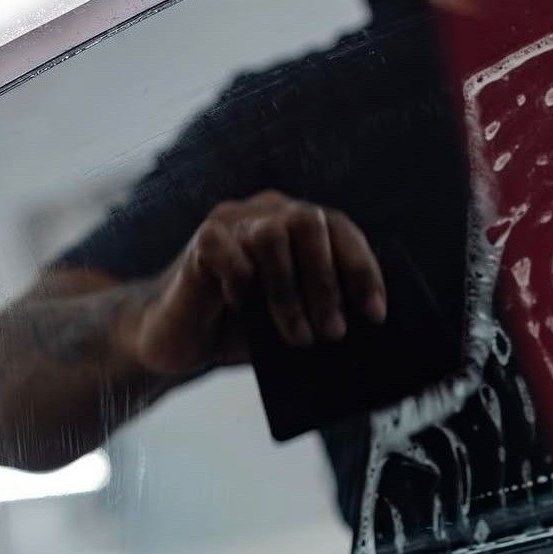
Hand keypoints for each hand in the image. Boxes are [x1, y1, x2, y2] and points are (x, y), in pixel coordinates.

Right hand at [122, 193, 386, 377]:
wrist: (177, 340)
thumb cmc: (239, 328)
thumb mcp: (290, 320)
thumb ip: (321, 312)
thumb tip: (364, 329)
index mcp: (296, 226)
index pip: (340, 229)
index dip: (363, 269)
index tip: (375, 314)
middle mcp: (267, 213)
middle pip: (309, 222)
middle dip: (327, 281)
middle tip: (334, 331)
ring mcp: (232, 223)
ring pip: (271, 235)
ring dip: (289, 291)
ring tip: (298, 336)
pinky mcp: (200, 243)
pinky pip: (225, 249)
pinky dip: (241, 281)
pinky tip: (242, 308)